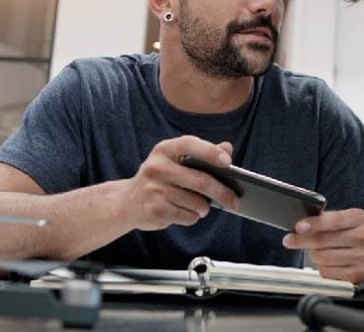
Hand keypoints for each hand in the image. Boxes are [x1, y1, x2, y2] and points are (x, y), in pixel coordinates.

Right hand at [122, 137, 239, 230]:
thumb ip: (203, 154)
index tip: (228, 162)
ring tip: (202, 206)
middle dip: (222, 193)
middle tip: (235, 201)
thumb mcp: (176, 161)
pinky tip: (185, 212)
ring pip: (196, 202)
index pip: (190, 145)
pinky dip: (192, 217)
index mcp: (165, 149)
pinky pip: (187, 216)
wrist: (128, 202)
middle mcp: (157, 167)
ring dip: (204, 208)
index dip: (210, 152)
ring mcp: (154, 189)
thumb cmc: (161, 178)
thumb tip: (227, 147)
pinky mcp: (154, 209)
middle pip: (200, 181)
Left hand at [281, 209, 363, 285]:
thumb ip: (323, 219)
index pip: (334, 220)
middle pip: (323, 240)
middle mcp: (363, 237)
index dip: (314, 224)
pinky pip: (326, 272)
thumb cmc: (348, 235)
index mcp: (359, 218)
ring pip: (322, 257)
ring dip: (313, 255)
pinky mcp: (356, 274)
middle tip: (290, 240)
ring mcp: (362, 257)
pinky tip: (327, 263)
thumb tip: (300, 226)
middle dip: (303, 241)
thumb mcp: (342, 220)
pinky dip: (321, 268)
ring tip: (318, 252)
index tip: (298, 227)